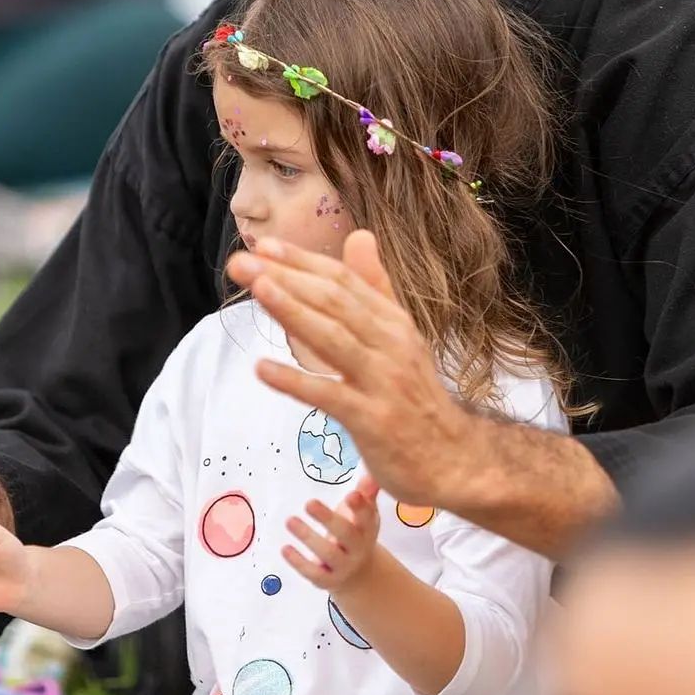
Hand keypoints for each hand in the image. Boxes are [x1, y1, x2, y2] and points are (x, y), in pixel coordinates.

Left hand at [227, 231, 472, 508]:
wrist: (453, 458)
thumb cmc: (415, 395)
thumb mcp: (399, 335)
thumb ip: (375, 287)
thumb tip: (360, 235)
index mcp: (392, 320)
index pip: (342, 280)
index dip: (302, 261)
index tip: (263, 246)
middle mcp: (390, 343)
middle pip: (334, 301)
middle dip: (285, 277)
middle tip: (240, 264)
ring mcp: (383, 382)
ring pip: (334, 339)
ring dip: (293, 311)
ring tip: (258, 290)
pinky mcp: (373, 421)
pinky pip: (330, 396)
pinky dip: (296, 381)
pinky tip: (262, 369)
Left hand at [284, 476, 380, 592]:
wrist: (360, 574)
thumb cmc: (357, 531)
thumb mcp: (364, 513)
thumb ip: (366, 493)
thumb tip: (372, 472)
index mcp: (367, 528)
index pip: (366, 516)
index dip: (360, 507)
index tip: (350, 494)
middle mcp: (358, 548)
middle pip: (346, 534)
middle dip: (328, 519)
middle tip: (309, 503)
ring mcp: (344, 566)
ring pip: (328, 553)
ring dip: (308, 537)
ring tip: (290, 521)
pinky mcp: (328, 580)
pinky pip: (313, 573)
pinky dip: (298, 562)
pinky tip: (285, 548)